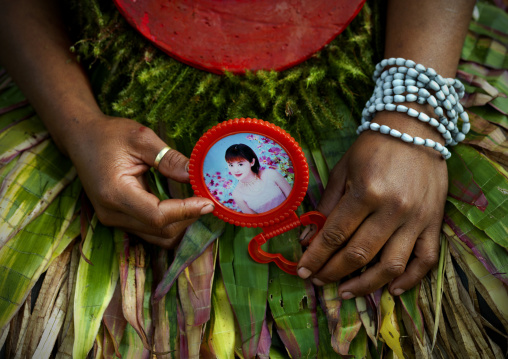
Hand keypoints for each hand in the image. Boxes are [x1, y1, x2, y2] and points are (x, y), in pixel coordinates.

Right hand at [66, 113, 213, 247]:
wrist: (81, 138)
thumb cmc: (109, 134)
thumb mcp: (141, 138)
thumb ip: (169, 159)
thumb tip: (196, 176)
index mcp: (115, 193)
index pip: (158, 216)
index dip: (186, 212)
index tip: (208, 202)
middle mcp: (112, 213)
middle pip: (160, 230)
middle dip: (188, 219)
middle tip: (208, 200)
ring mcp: (113, 220)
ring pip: (157, 237)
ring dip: (181, 224)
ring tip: (198, 204)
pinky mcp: (118, 219)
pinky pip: (150, 231)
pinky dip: (170, 223)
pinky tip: (183, 207)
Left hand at [297, 113, 447, 297]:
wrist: (415, 128)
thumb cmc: (373, 147)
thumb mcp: (343, 171)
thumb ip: (327, 206)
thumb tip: (308, 238)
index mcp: (365, 193)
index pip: (334, 235)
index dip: (315, 257)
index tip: (302, 270)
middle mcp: (392, 210)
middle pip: (358, 254)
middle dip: (332, 272)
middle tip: (317, 280)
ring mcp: (417, 219)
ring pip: (390, 266)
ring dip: (365, 285)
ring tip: (345, 291)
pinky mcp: (434, 222)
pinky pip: (426, 260)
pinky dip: (409, 280)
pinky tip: (391, 289)